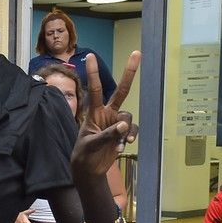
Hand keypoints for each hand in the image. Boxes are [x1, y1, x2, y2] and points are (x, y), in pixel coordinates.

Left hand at [72, 50, 139, 181]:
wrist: (89, 169)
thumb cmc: (85, 154)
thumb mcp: (92, 144)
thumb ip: (108, 134)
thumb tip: (124, 125)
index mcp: (94, 112)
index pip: (94, 89)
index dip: (93, 73)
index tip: (90, 56)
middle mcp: (107, 113)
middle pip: (122, 91)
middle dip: (129, 73)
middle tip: (137, 53)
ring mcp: (116, 123)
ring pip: (128, 117)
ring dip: (126, 129)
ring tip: (120, 143)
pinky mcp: (123, 133)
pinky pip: (131, 130)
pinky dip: (129, 137)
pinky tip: (121, 146)